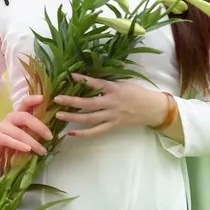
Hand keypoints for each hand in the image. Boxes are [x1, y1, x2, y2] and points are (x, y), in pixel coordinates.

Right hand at [0, 94, 53, 165]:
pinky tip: (27, 149)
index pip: (25, 103)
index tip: (42, 98)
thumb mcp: (23, 131)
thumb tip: (52, 131)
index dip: (33, 99)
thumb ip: (33, 128)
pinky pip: (9, 140)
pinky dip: (19, 145)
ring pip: (19, 132)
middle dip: (39, 126)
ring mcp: (2, 127)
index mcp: (18, 114)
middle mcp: (10, 118)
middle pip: (25, 117)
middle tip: (49, 136)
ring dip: (32, 142)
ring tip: (42, 150)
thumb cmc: (11, 138)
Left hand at [53, 73, 167, 137]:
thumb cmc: (136, 92)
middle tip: (57, 99)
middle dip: (72, 101)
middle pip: (89, 103)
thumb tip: (87, 80)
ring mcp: (112, 116)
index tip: (70, 76)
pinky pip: (97, 131)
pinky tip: (72, 133)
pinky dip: (84, 133)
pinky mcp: (113, 126)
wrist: (152, 108)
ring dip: (73, 117)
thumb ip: (107, 83)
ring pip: (90, 118)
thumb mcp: (123, 83)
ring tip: (59, 115)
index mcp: (114, 89)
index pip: (96, 83)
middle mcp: (112, 103)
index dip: (83, 80)